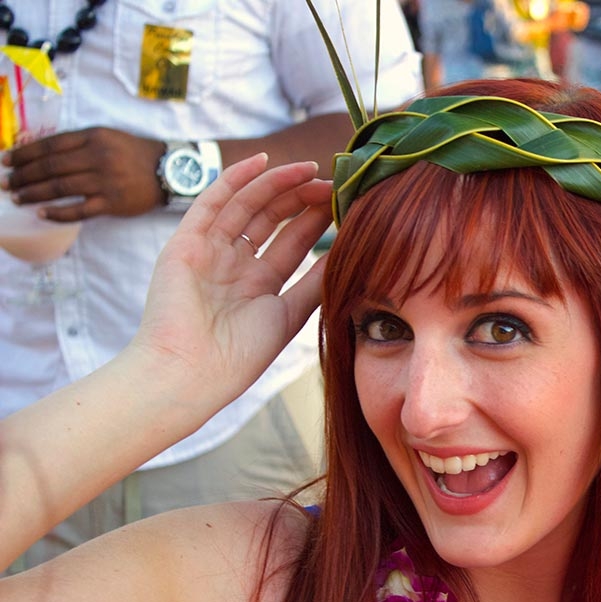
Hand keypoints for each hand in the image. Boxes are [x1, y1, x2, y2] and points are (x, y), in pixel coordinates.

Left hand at [2, 127, 165, 220]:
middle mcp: (98, 157)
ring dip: (33, 194)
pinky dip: (58, 213)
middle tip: (5, 183)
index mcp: (93, 137)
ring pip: (60, 188)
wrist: (169, 171)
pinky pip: (79, 210)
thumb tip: (42, 153)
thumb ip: (78, 142)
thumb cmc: (134, 154)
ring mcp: (105, 181)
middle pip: (50, 167)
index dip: (24, 153)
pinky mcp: (113, 202)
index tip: (6, 161)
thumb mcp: (107, 137)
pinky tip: (42, 214)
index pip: (49, 145)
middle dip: (22, 175)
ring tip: (16, 198)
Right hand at [131, 154, 331, 409]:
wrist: (190, 373)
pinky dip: (235, 180)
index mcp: (258, 286)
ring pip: (246, 206)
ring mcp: (208, 252)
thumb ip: (315, 283)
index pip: (292, 242)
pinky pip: (211, 203)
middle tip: (333, 182)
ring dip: (277, 184)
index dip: (316, 220)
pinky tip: (263, 162)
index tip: (345, 202)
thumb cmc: (240, 356)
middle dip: (302, 199)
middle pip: (271, 219)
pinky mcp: (185, 243)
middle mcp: (233, 265)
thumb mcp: (289, 315)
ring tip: (311, 169)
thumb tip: (348, 253)